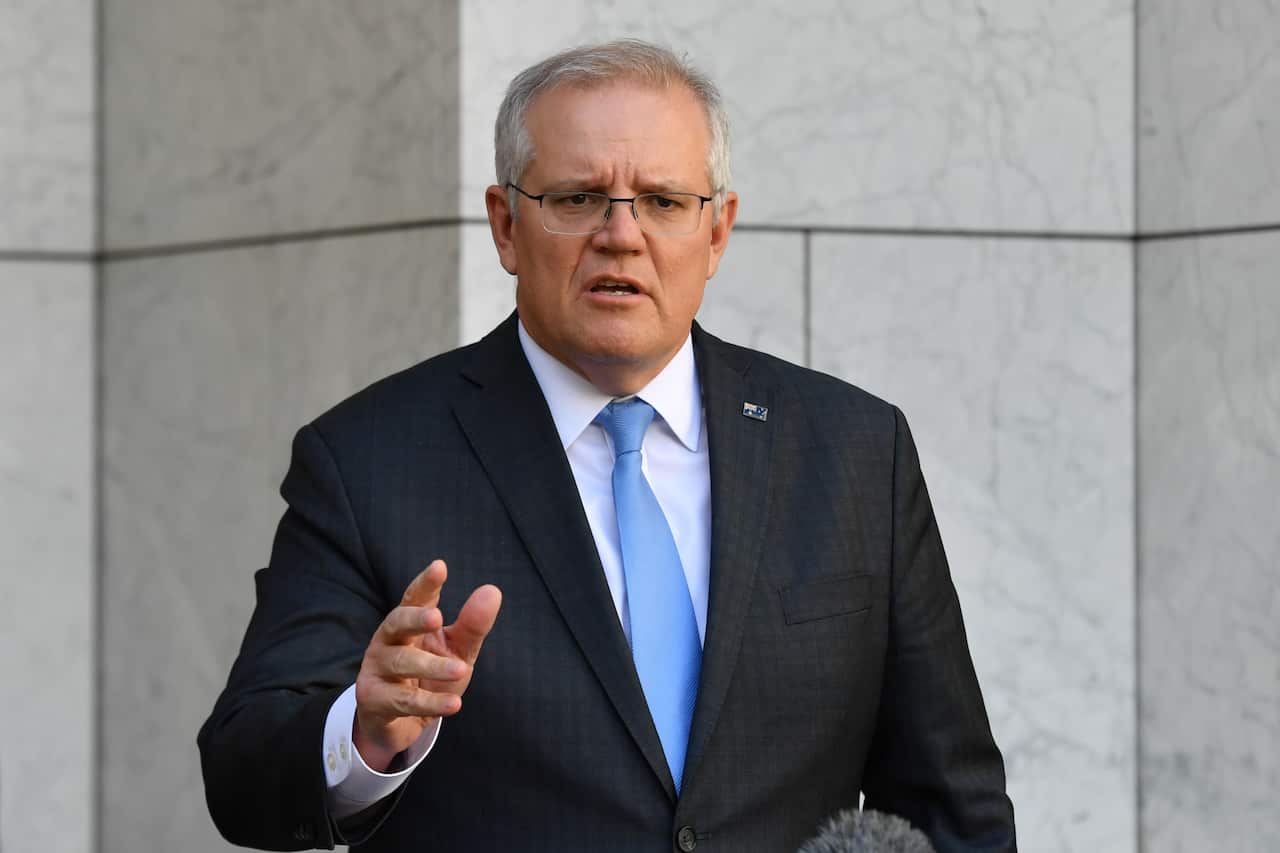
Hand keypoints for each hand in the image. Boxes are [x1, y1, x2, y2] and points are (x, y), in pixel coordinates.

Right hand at [352, 559, 501, 770]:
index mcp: (409, 623)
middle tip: (438, 618)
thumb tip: (493, 591)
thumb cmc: (429, 676)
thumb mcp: (455, 650)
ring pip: (402, 663)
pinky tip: (454, 704)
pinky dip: (430, 702)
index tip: (440, 567)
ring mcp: (377, 669)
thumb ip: (472, 625)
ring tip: (461, 669)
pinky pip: (402, 700)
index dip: (426, 583)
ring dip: (432, 666)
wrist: (400, 725)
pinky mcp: (374, 699)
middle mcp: (388, 641)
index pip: (415, 598)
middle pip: (397, 622)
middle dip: (415, 619)